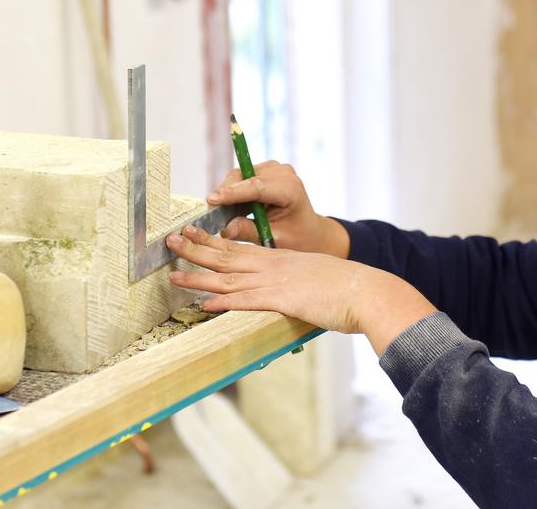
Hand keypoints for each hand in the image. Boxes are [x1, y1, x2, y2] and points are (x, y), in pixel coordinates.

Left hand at [167, 223, 436, 354]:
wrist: (366, 291)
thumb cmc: (346, 288)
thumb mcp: (315, 276)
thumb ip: (296, 281)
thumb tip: (288, 291)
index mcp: (279, 258)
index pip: (238, 247)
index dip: (211, 241)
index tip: (191, 233)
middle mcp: (273, 266)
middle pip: (226, 255)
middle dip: (195, 249)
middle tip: (170, 241)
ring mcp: (275, 282)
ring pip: (228, 277)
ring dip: (198, 275)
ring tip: (173, 274)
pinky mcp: (282, 300)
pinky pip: (246, 300)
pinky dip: (222, 301)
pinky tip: (203, 303)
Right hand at [208, 161, 348, 256]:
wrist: (308, 229)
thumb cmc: (296, 236)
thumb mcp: (275, 239)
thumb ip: (249, 232)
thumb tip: (225, 229)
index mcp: (291, 189)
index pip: (258, 186)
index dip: (233, 193)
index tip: (212, 201)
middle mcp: (282, 173)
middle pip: (244, 177)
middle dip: (224, 194)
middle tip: (210, 215)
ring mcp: (272, 168)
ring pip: (238, 176)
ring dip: (226, 194)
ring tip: (221, 215)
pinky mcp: (262, 170)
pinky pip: (239, 178)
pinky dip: (231, 192)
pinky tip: (229, 209)